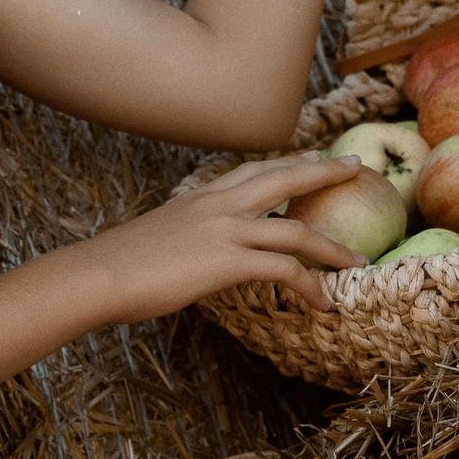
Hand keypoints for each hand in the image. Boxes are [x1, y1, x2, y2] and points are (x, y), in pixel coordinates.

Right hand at [77, 151, 371, 322]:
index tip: (311, 156)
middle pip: (284, 179)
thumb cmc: (119, 265)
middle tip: (354, 168)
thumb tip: (193, 255)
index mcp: (200, 197)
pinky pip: (285, 270)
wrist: (100, 274)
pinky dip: (311, 285)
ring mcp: (226, 230)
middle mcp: (218, 205)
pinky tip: (323, 302)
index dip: (287, 163)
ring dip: (332, 248)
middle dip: (323, 173)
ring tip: (358, 261)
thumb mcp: (158, 237)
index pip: (252, 170)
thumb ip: (184, 238)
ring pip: (296, 230)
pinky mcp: (228, 261)